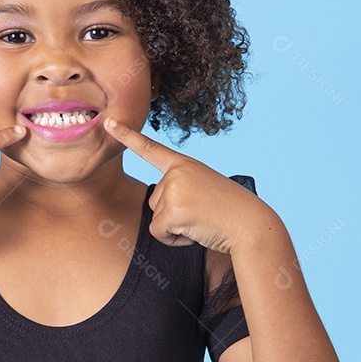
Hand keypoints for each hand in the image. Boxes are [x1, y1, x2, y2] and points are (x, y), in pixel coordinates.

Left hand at [103, 117, 272, 254]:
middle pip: (154, 200)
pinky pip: (159, 232)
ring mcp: (174, 189)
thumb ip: (180, 190)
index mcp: (185, 164)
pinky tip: (196, 232)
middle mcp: (177, 172)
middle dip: (174, 215)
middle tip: (202, 213)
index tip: (109, 121)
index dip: (127, 135)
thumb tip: (161, 211)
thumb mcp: (203, 190)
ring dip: (176, 227)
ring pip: (156, 217)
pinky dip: (175, 240)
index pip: (151, 148)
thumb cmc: (230, 212)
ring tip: (202, 221)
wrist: (252, 226)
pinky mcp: (173, 211)